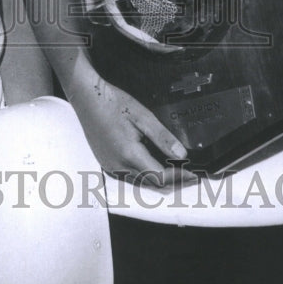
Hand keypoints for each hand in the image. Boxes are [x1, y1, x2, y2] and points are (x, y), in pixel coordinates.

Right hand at [69, 74, 190, 186]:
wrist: (88, 99)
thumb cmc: (114, 103)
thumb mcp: (143, 117)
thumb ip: (163, 137)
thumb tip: (182, 155)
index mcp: (129, 155)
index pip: (160, 176)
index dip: (179, 178)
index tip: (195, 175)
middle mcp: (118, 166)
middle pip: (151, 184)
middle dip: (174, 183)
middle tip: (192, 179)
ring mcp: (111, 166)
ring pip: (141, 184)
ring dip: (161, 182)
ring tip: (179, 175)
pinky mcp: (106, 163)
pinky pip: (130, 178)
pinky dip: (147, 178)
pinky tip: (155, 169)